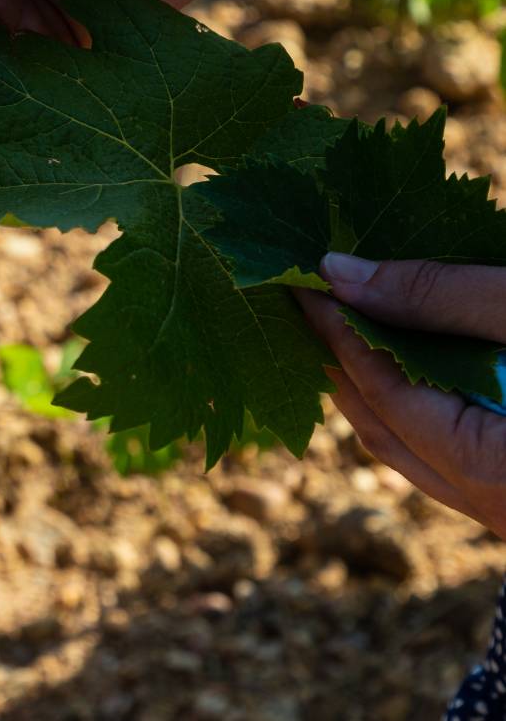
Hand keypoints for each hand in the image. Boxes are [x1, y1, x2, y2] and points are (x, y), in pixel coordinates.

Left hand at [296, 252, 505, 536]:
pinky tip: (411, 358)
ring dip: (377, 389)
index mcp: (493, 472)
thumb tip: (338, 274)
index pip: (381, 393)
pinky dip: (422, 406)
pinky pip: (454, 454)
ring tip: (344, 323)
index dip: (335, 331)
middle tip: (302, 302)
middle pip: (385, 432)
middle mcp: (499, 509)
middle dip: (340, 363)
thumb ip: (444, 296)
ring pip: (418, 451)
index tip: (297, 281)